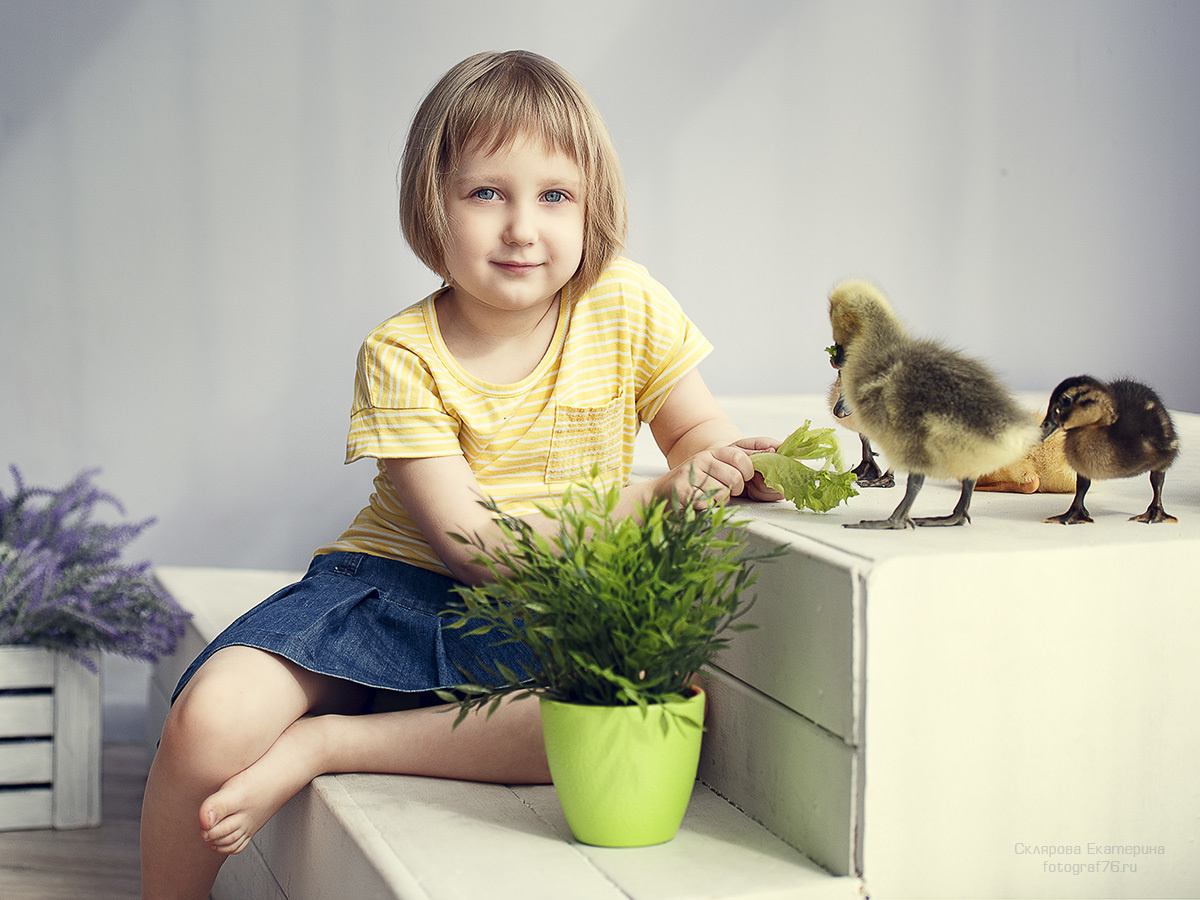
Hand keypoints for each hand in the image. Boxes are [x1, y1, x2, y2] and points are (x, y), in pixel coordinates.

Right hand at [655, 437, 782, 507]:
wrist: (658, 495)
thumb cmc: (694, 485)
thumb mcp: (716, 469)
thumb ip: (741, 462)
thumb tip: (775, 451)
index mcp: (713, 452)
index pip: (742, 457)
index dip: (748, 471)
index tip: (745, 479)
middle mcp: (703, 458)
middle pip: (736, 476)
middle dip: (736, 489)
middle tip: (724, 491)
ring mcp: (692, 472)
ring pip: (724, 491)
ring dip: (719, 499)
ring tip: (707, 496)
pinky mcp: (683, 488)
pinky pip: (708, 501)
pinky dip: (706, 506)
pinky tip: (697, 502)